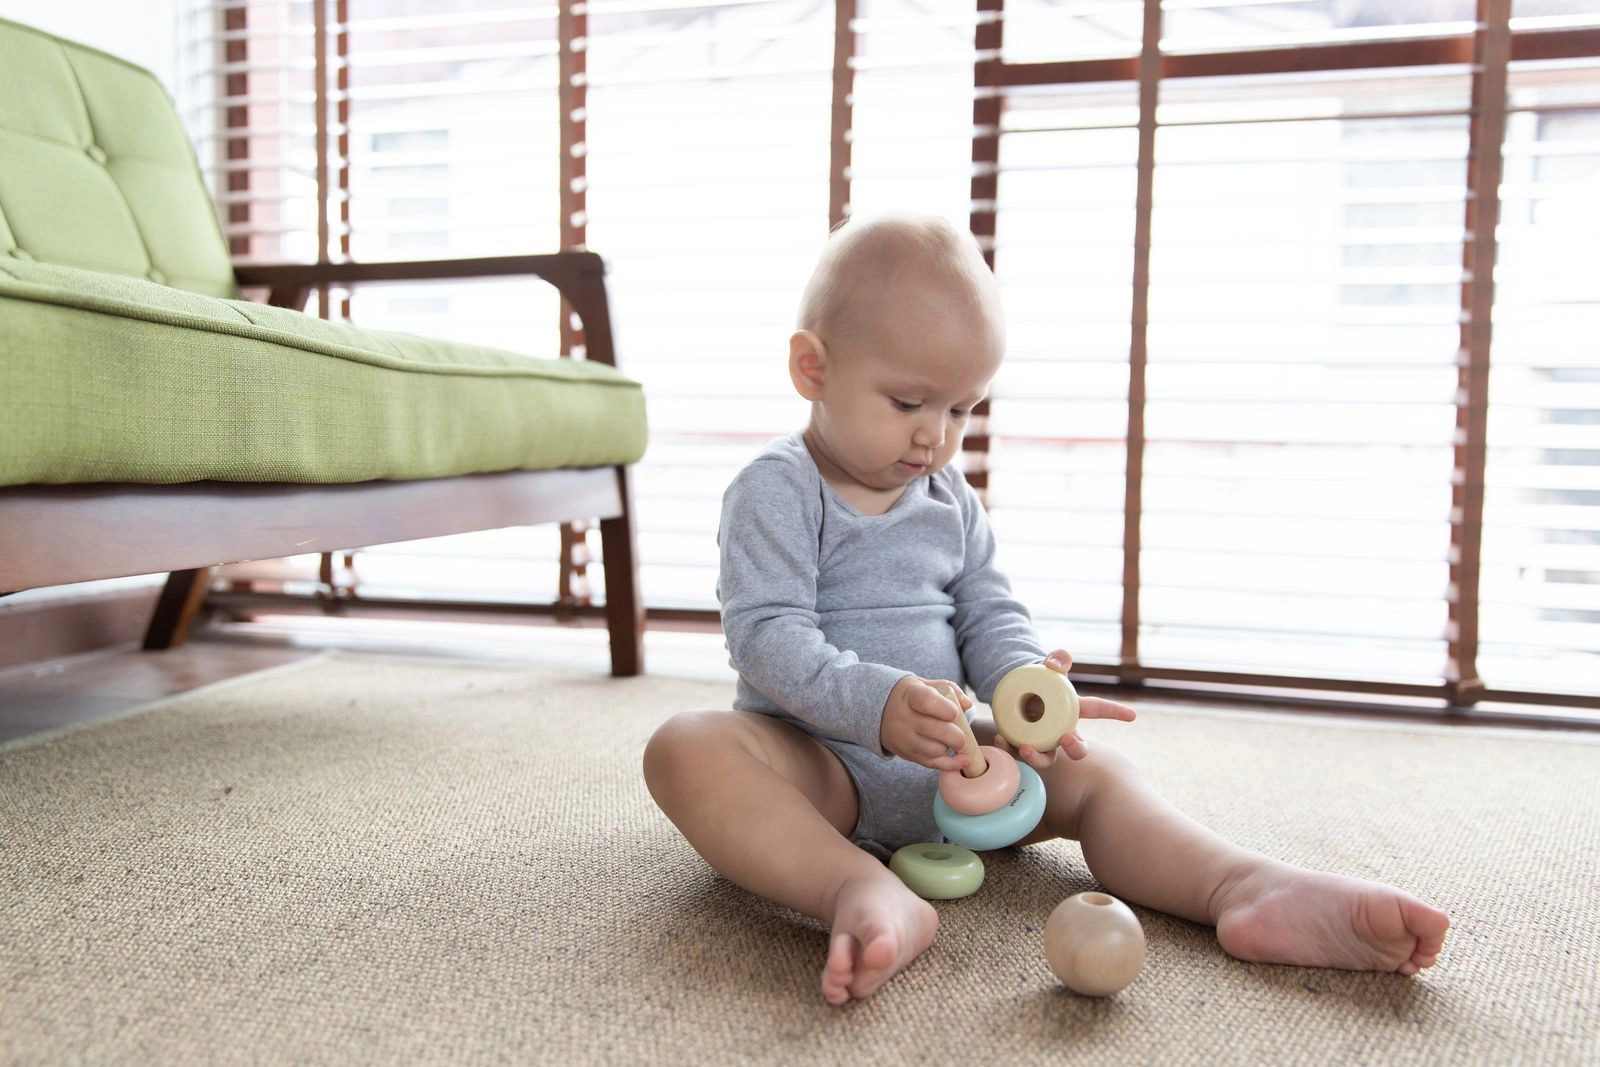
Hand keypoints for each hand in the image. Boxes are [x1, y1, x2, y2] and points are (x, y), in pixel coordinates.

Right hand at [880, 675, 972, 770]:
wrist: (878, 710)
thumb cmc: (910, 696)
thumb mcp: (925, 685)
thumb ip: (949, 689)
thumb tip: (968, 704)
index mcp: (911, 695)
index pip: (928, 702)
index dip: (946, 709)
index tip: (955, 713)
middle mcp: (905, 718)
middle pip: (937, 731)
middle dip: (957, 735)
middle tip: (962, 734)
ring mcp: (905, 739)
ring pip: (936, 750)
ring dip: (951, 747)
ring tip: (953, 741)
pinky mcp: (907, 754)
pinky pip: (932, 763)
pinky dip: (951, 764)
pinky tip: (963, 760)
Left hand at [996, 649, 1135, 768]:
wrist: (1011, 691)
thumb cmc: (1037, 681)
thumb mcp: (1048, 666)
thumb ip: (1057, 659)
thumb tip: (1054, 665)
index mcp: (1072, 711)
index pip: (1098, 710)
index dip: (1115, 712)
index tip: (1131, 714)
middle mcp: (1061, 732)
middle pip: (1077, 748)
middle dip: (1077, 748)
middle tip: (1067, 739)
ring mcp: (1042, 743)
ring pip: (1046, 760)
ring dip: (1038, 757)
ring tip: (1026, 747)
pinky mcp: (1020, 747)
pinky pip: (1016, 754)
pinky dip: (1008, 748)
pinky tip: (1000, 739)